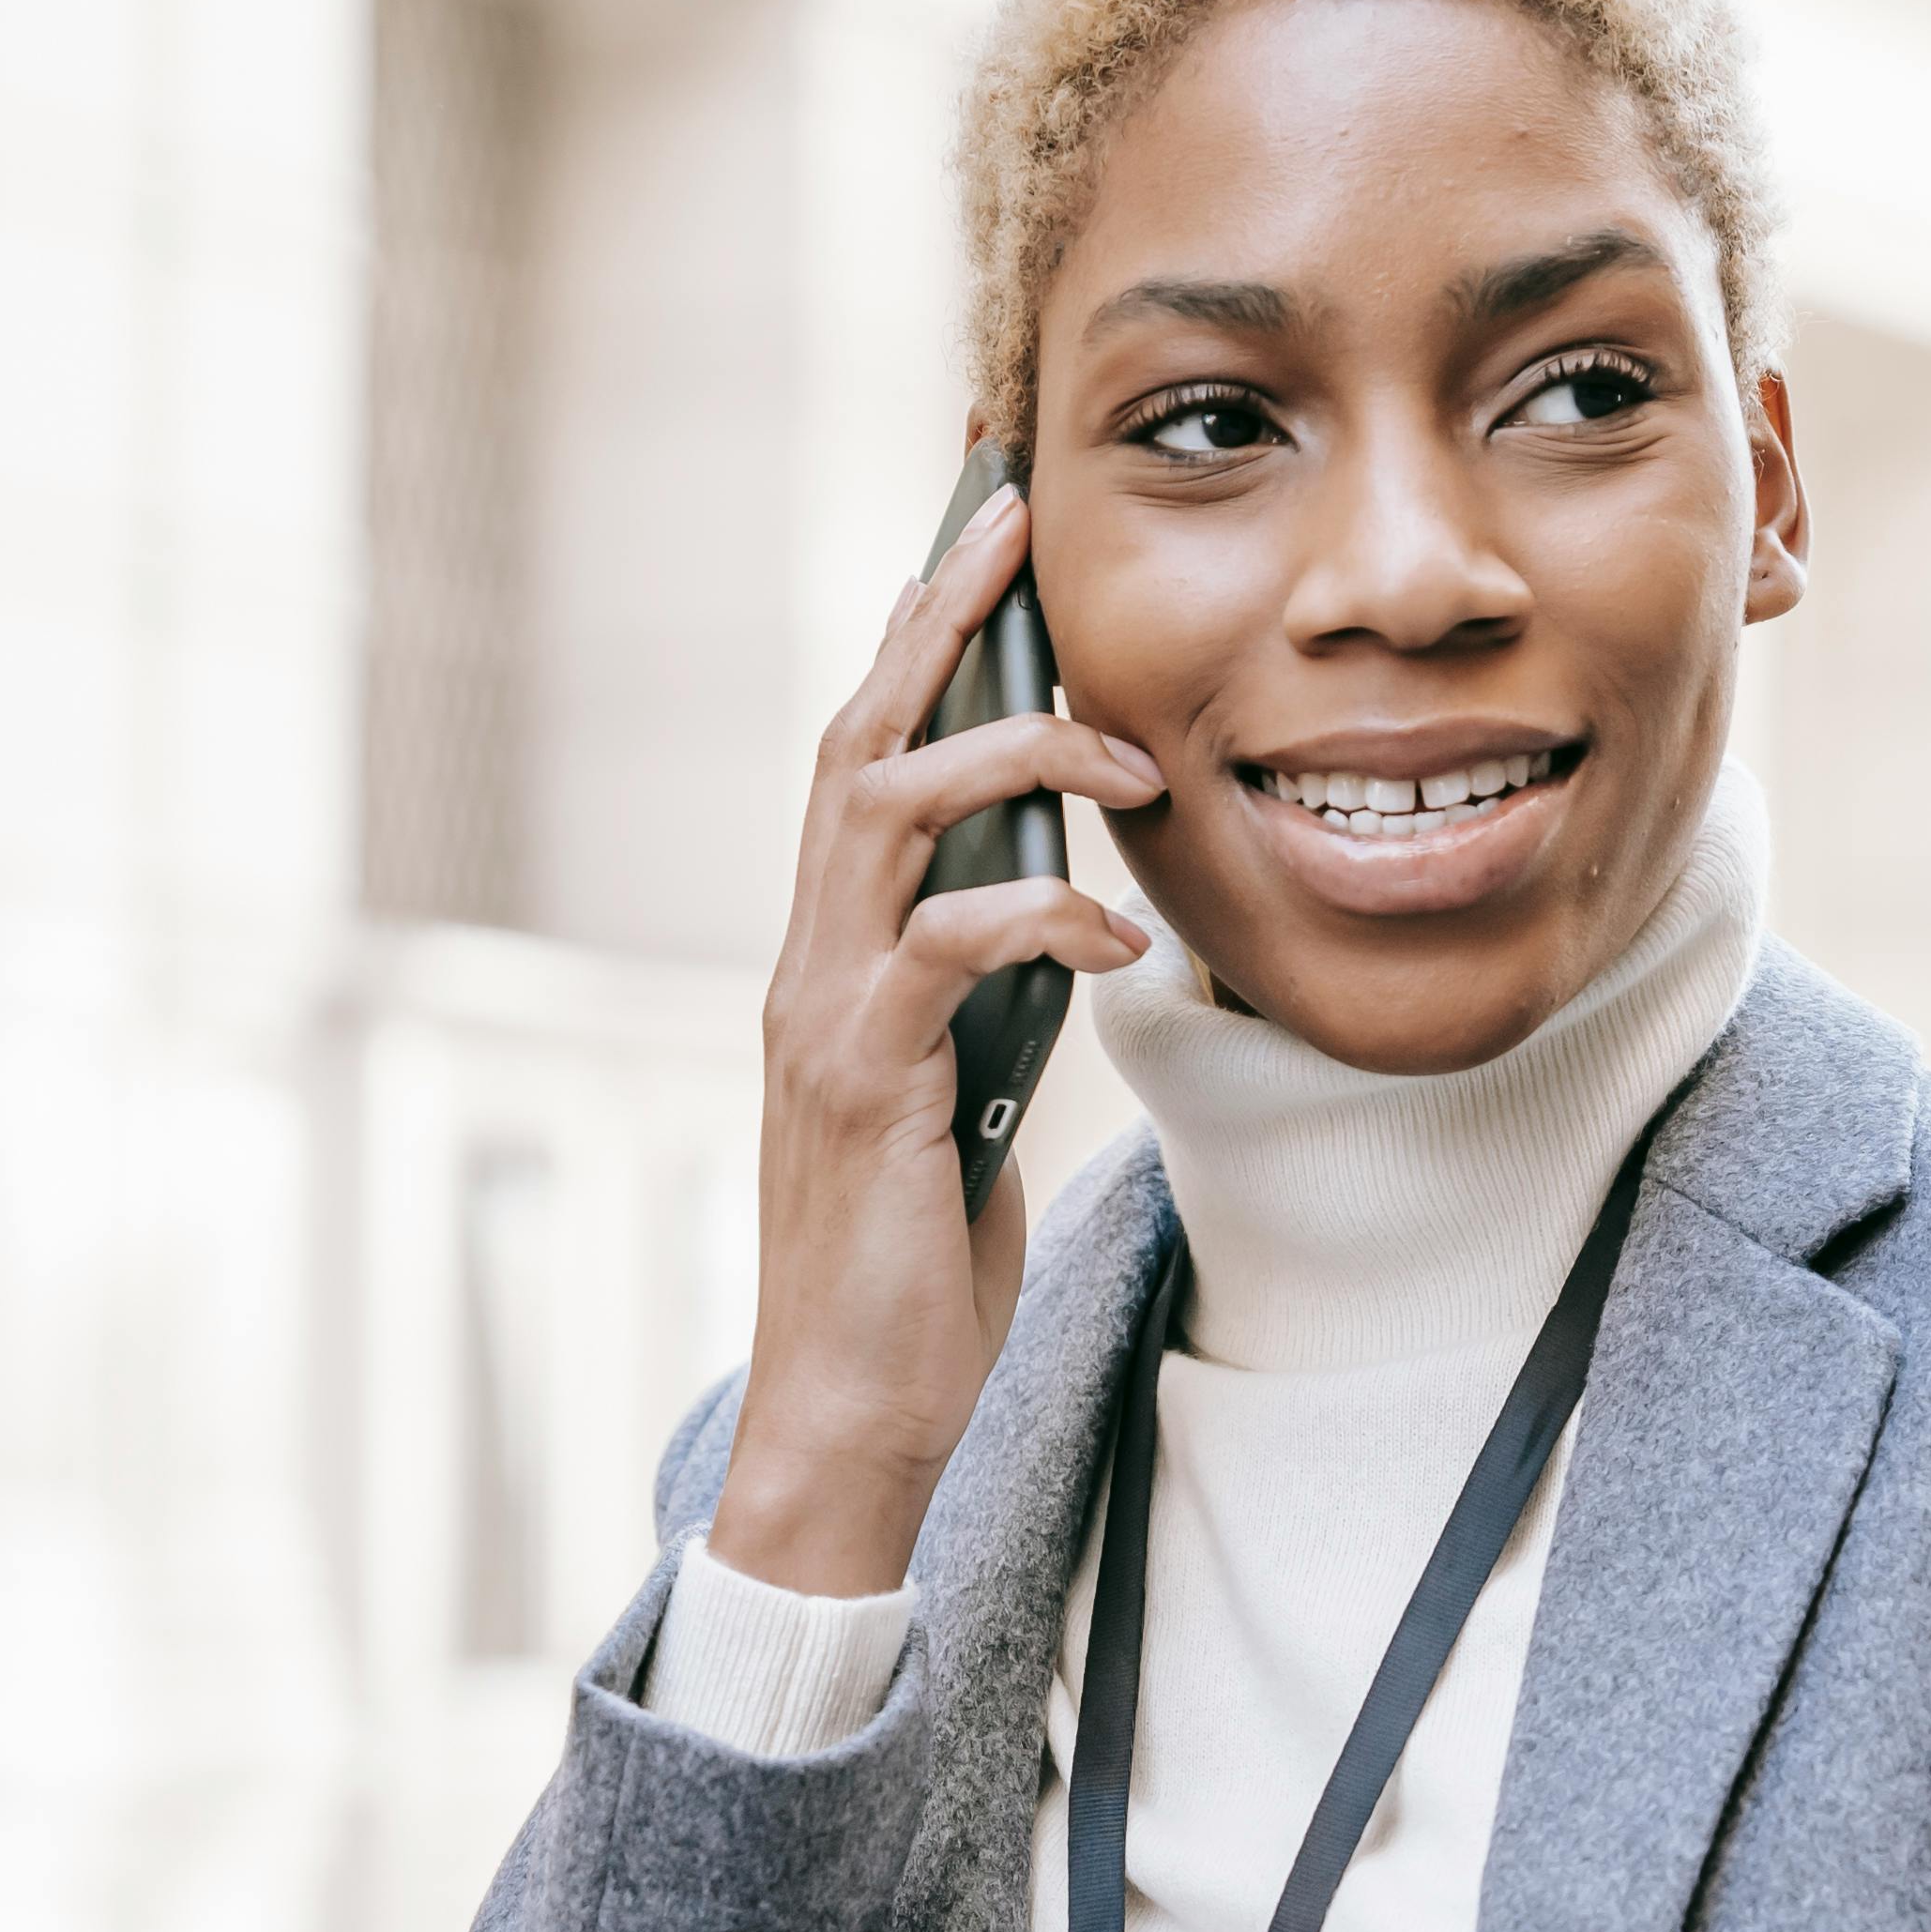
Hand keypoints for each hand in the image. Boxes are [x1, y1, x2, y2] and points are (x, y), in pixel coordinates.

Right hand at [712, 485, 1161, 1598]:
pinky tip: (1122, 929)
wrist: (854, 1409)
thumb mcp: (972, 1091)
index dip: (915, 640)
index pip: (865, 756)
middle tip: (1007, 522)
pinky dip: (1040, 914)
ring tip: (1123, 753)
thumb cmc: (920, 1262)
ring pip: (884, 811)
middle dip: (933, 620)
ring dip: (1007, 754)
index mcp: (834, 953)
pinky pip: (946, 948)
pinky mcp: (863, 1080)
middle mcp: (806, 959)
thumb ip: (987, 996)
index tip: (976, 537)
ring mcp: (821, 1014)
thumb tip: (1054, 918)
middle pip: (856, 737)